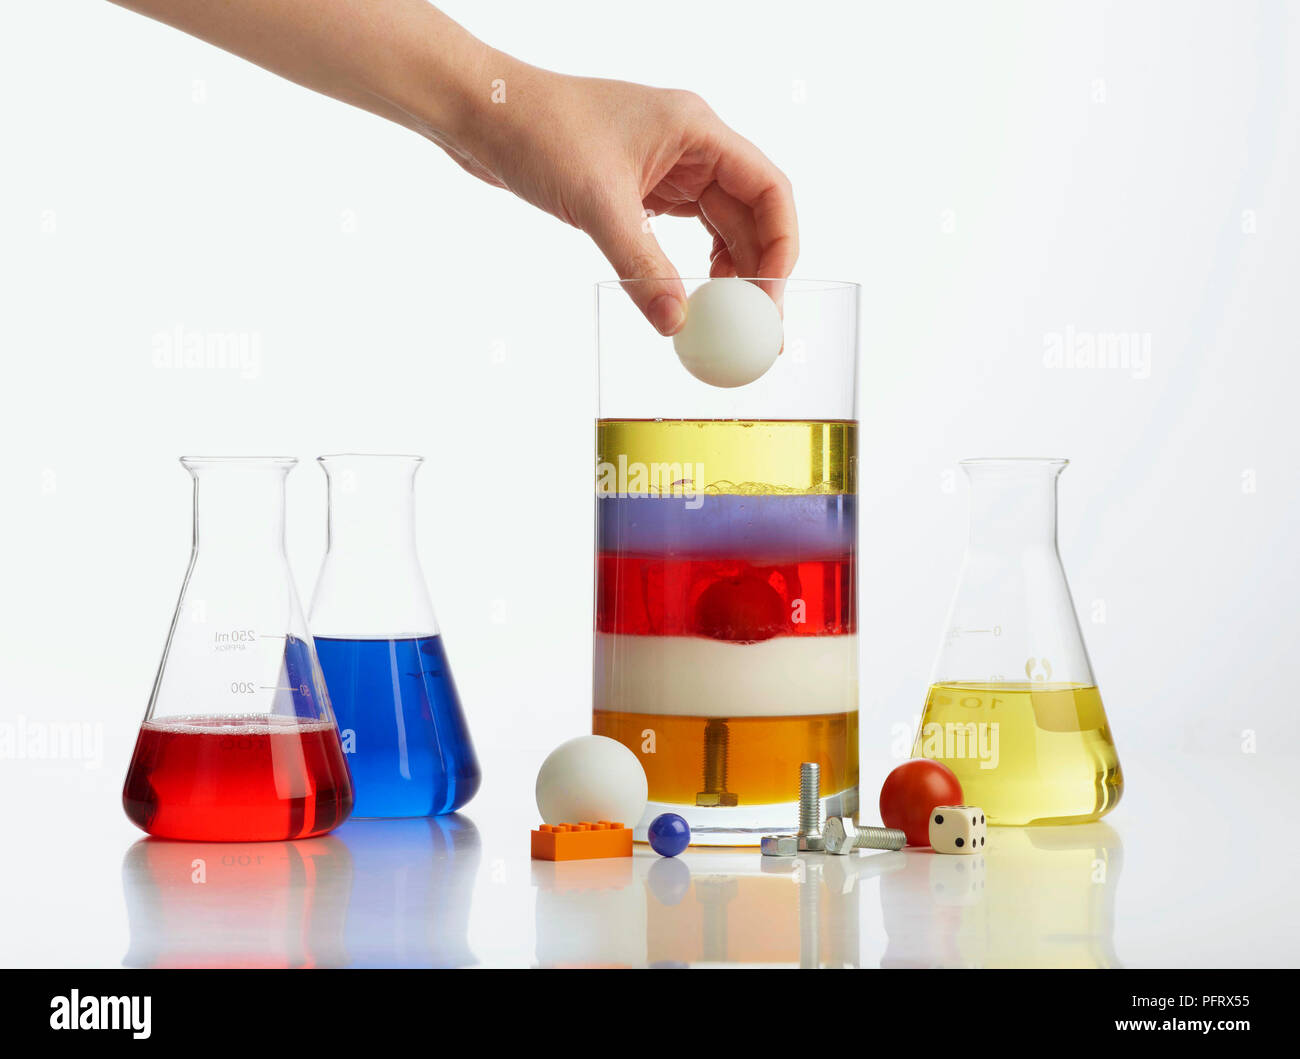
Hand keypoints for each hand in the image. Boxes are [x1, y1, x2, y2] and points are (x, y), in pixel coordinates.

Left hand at [449, 57, 798, 334]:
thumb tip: (676, 323)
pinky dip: (694, 265)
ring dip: (729, 270)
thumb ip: (641, 267)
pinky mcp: (642, 187)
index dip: (781, 245)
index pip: (768, 188)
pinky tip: (692, 295)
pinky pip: (687, 230)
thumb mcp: (597, 204)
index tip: (771, 297)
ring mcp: (668, 166)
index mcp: (696, 130)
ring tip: (726, 319)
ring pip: (720, 224)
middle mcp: (691, 145)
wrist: (485, 113)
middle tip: (756, 326)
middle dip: (759, 268)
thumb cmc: (538, 132)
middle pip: (751, 212)